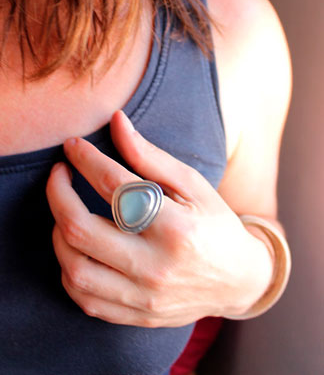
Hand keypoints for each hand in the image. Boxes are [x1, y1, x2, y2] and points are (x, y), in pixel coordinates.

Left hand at [46, 111, 272, 326]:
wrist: (239, 281)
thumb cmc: (216, 224)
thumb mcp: (193, 184)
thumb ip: (150, 155)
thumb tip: (116, 121)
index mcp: (175, 227)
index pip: (113, 186)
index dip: (85, 159)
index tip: (72, 145)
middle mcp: (156, 266)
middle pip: (81, 230)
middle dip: (58, 193)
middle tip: (59, 174)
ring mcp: (144, 297)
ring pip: (74, 268)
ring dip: (58, 232)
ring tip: (65, 211)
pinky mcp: (137, 315)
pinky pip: (84, 298)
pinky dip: (69, 269)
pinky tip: (76, 248)